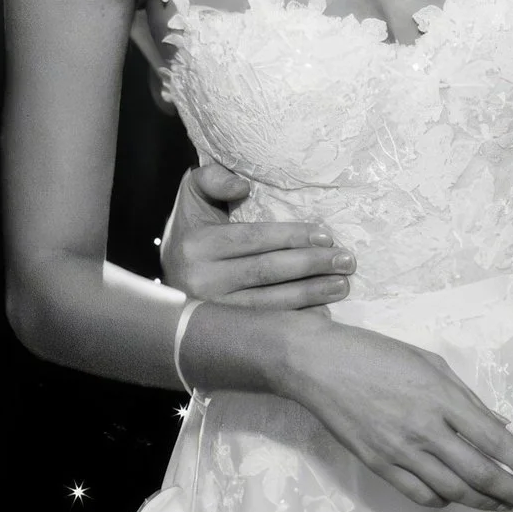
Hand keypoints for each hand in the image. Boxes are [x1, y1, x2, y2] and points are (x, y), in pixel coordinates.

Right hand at [160, 164, 352, 308]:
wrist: (167, 283)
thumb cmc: (191, 231)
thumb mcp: (193, 196)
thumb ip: (212, 178)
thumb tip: (242, 185)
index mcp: (197, 244)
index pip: (254, 238)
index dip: (292, 236)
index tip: (326, 236)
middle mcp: (202, 280)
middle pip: (266, 271)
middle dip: (311, 265)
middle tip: (345, 261)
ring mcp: (213, 311)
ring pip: (269, 302)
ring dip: (310, 293)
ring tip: (341, 285)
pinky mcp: (224, 333)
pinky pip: (266, 325)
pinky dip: (296, 319)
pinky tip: (323, 313)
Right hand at [265, 312, 512, 511]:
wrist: (317, 362)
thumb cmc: (375, 352)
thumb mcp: (429, 362)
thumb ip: (467, 398)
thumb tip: (501, 426)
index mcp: (441, 397)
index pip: (496, 441)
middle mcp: (425, 429)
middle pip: (481, 474)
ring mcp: (400, 450)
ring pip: (454, 491)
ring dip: (486, 503)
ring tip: (506, 506)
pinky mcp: (378, 464)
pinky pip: (420, 495)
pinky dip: (445, 501)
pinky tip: (457, 498)